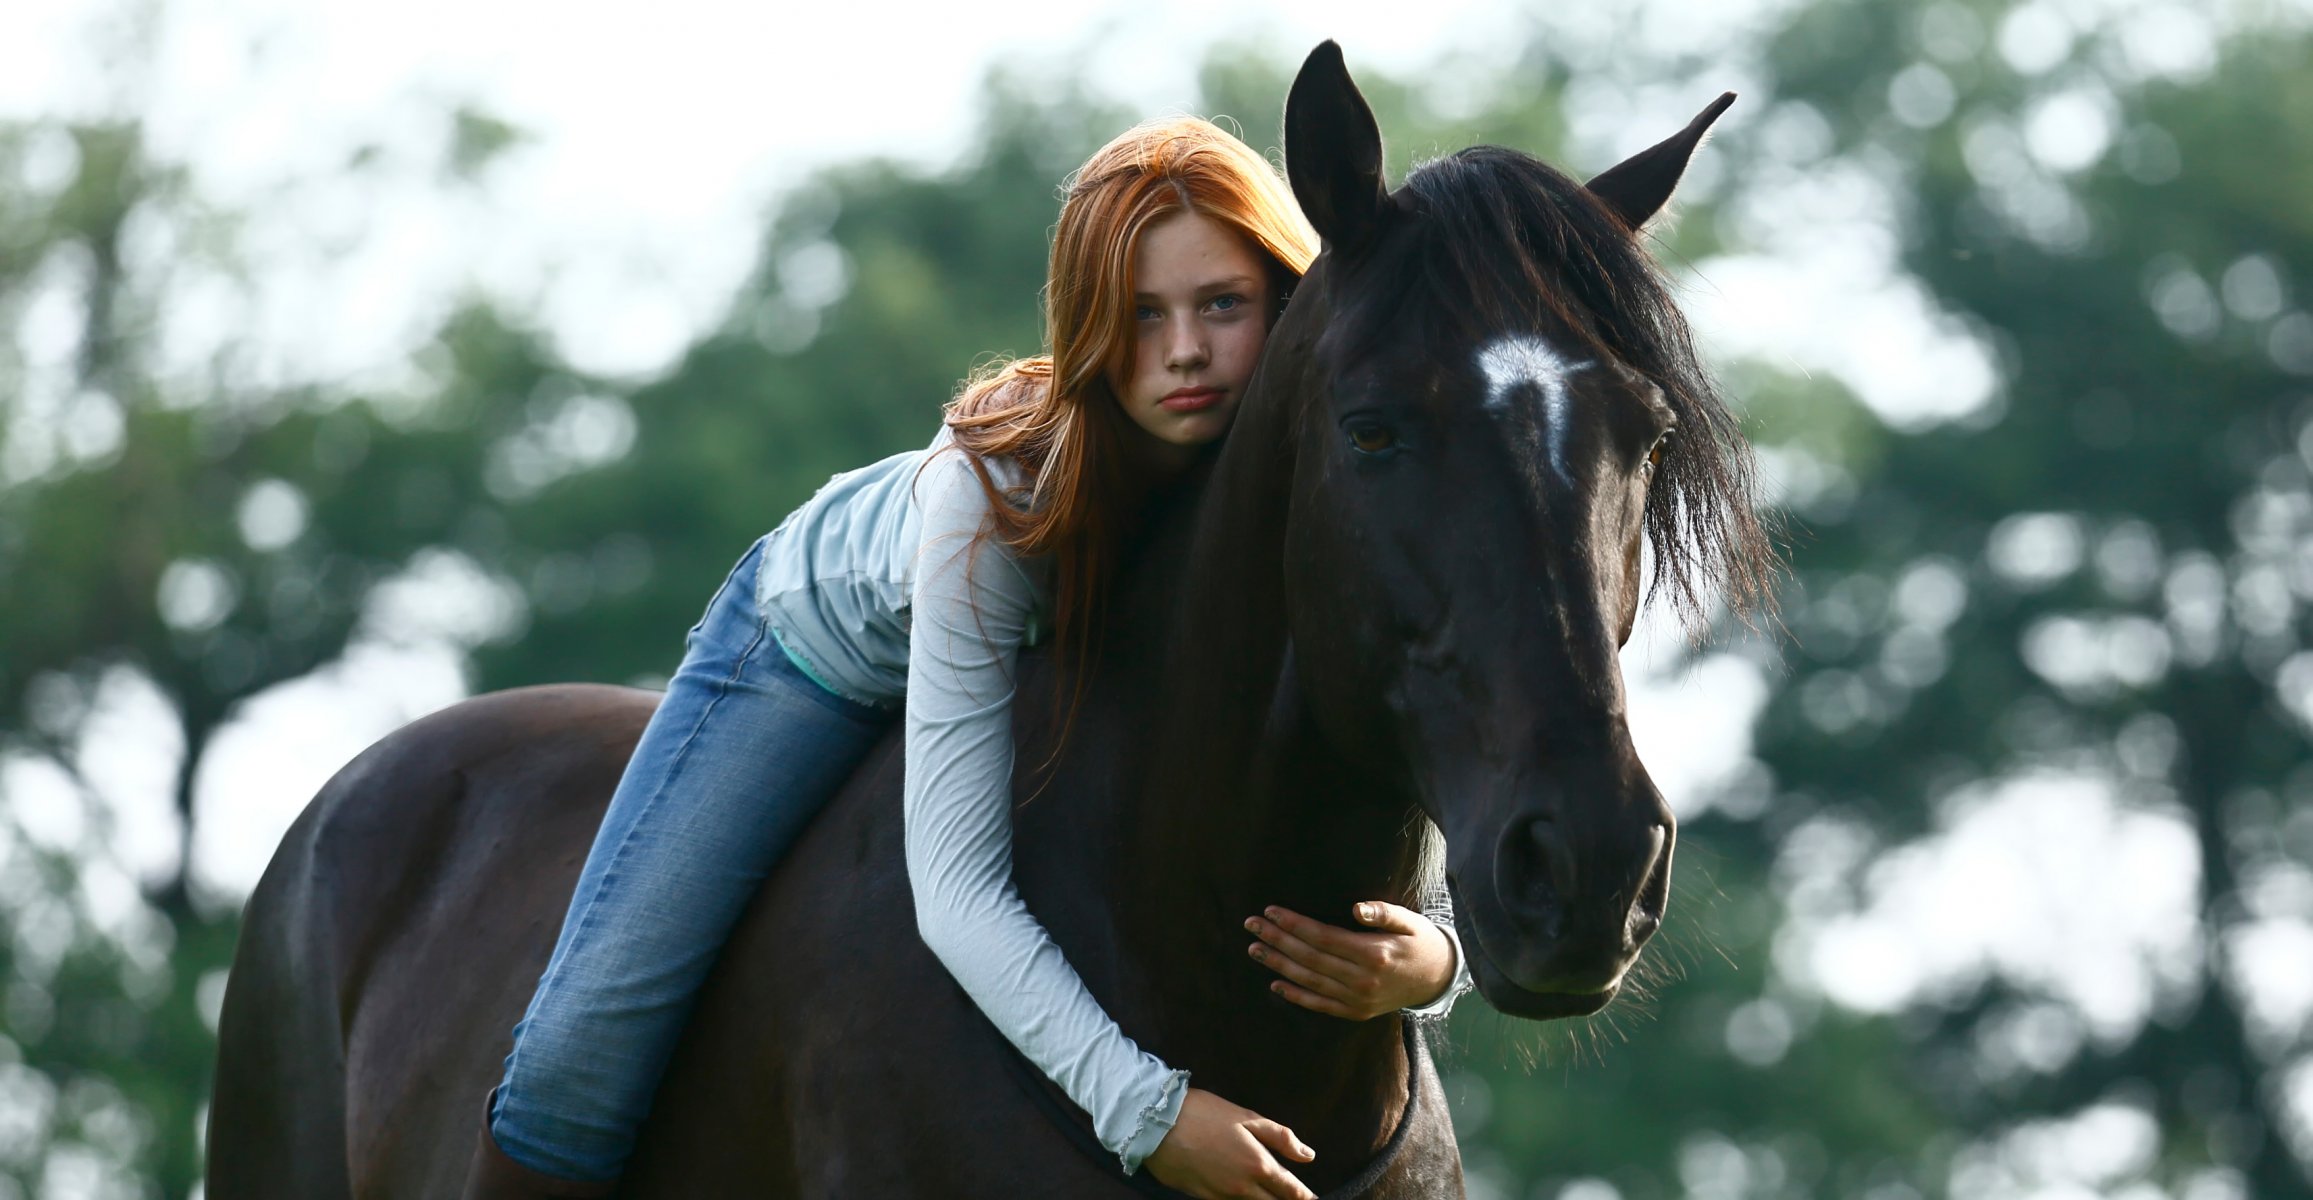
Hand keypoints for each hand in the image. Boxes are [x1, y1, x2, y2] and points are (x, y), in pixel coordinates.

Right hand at [1143, 1087, 1316, 1199]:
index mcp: (1258, 1165)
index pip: (1291, 1191)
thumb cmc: (1204, 1114)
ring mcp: (1221, 1196)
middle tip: (1296, 1197)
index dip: (1305, 1197)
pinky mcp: (1203, 1198)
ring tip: (1268, 1192)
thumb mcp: (1247, 1118)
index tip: (1313, 1199)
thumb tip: (1308, 1155)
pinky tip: (1241, 1191)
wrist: (1157, 1125)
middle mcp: (1242, 1188)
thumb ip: (1280, 1138)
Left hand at [1243, 902, 1455, 1020]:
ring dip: (1279, 965)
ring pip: (1310, 980)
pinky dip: (1297, 995)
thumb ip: (1383, 913)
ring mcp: (1357, 1000)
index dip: (1294, 924)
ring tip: (1255, 949)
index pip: (1323, 937)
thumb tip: (1356, 909)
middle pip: (1310, 958)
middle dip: (1278, 940)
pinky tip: (1275, 984)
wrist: (1437, 979)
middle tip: (1252, 925)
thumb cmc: (1420, 942)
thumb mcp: (1409, 921)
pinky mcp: (1355, 1012)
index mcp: (1374, 955)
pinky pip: (1320, 1004)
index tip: (1271, 911)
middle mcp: (1362, 980)